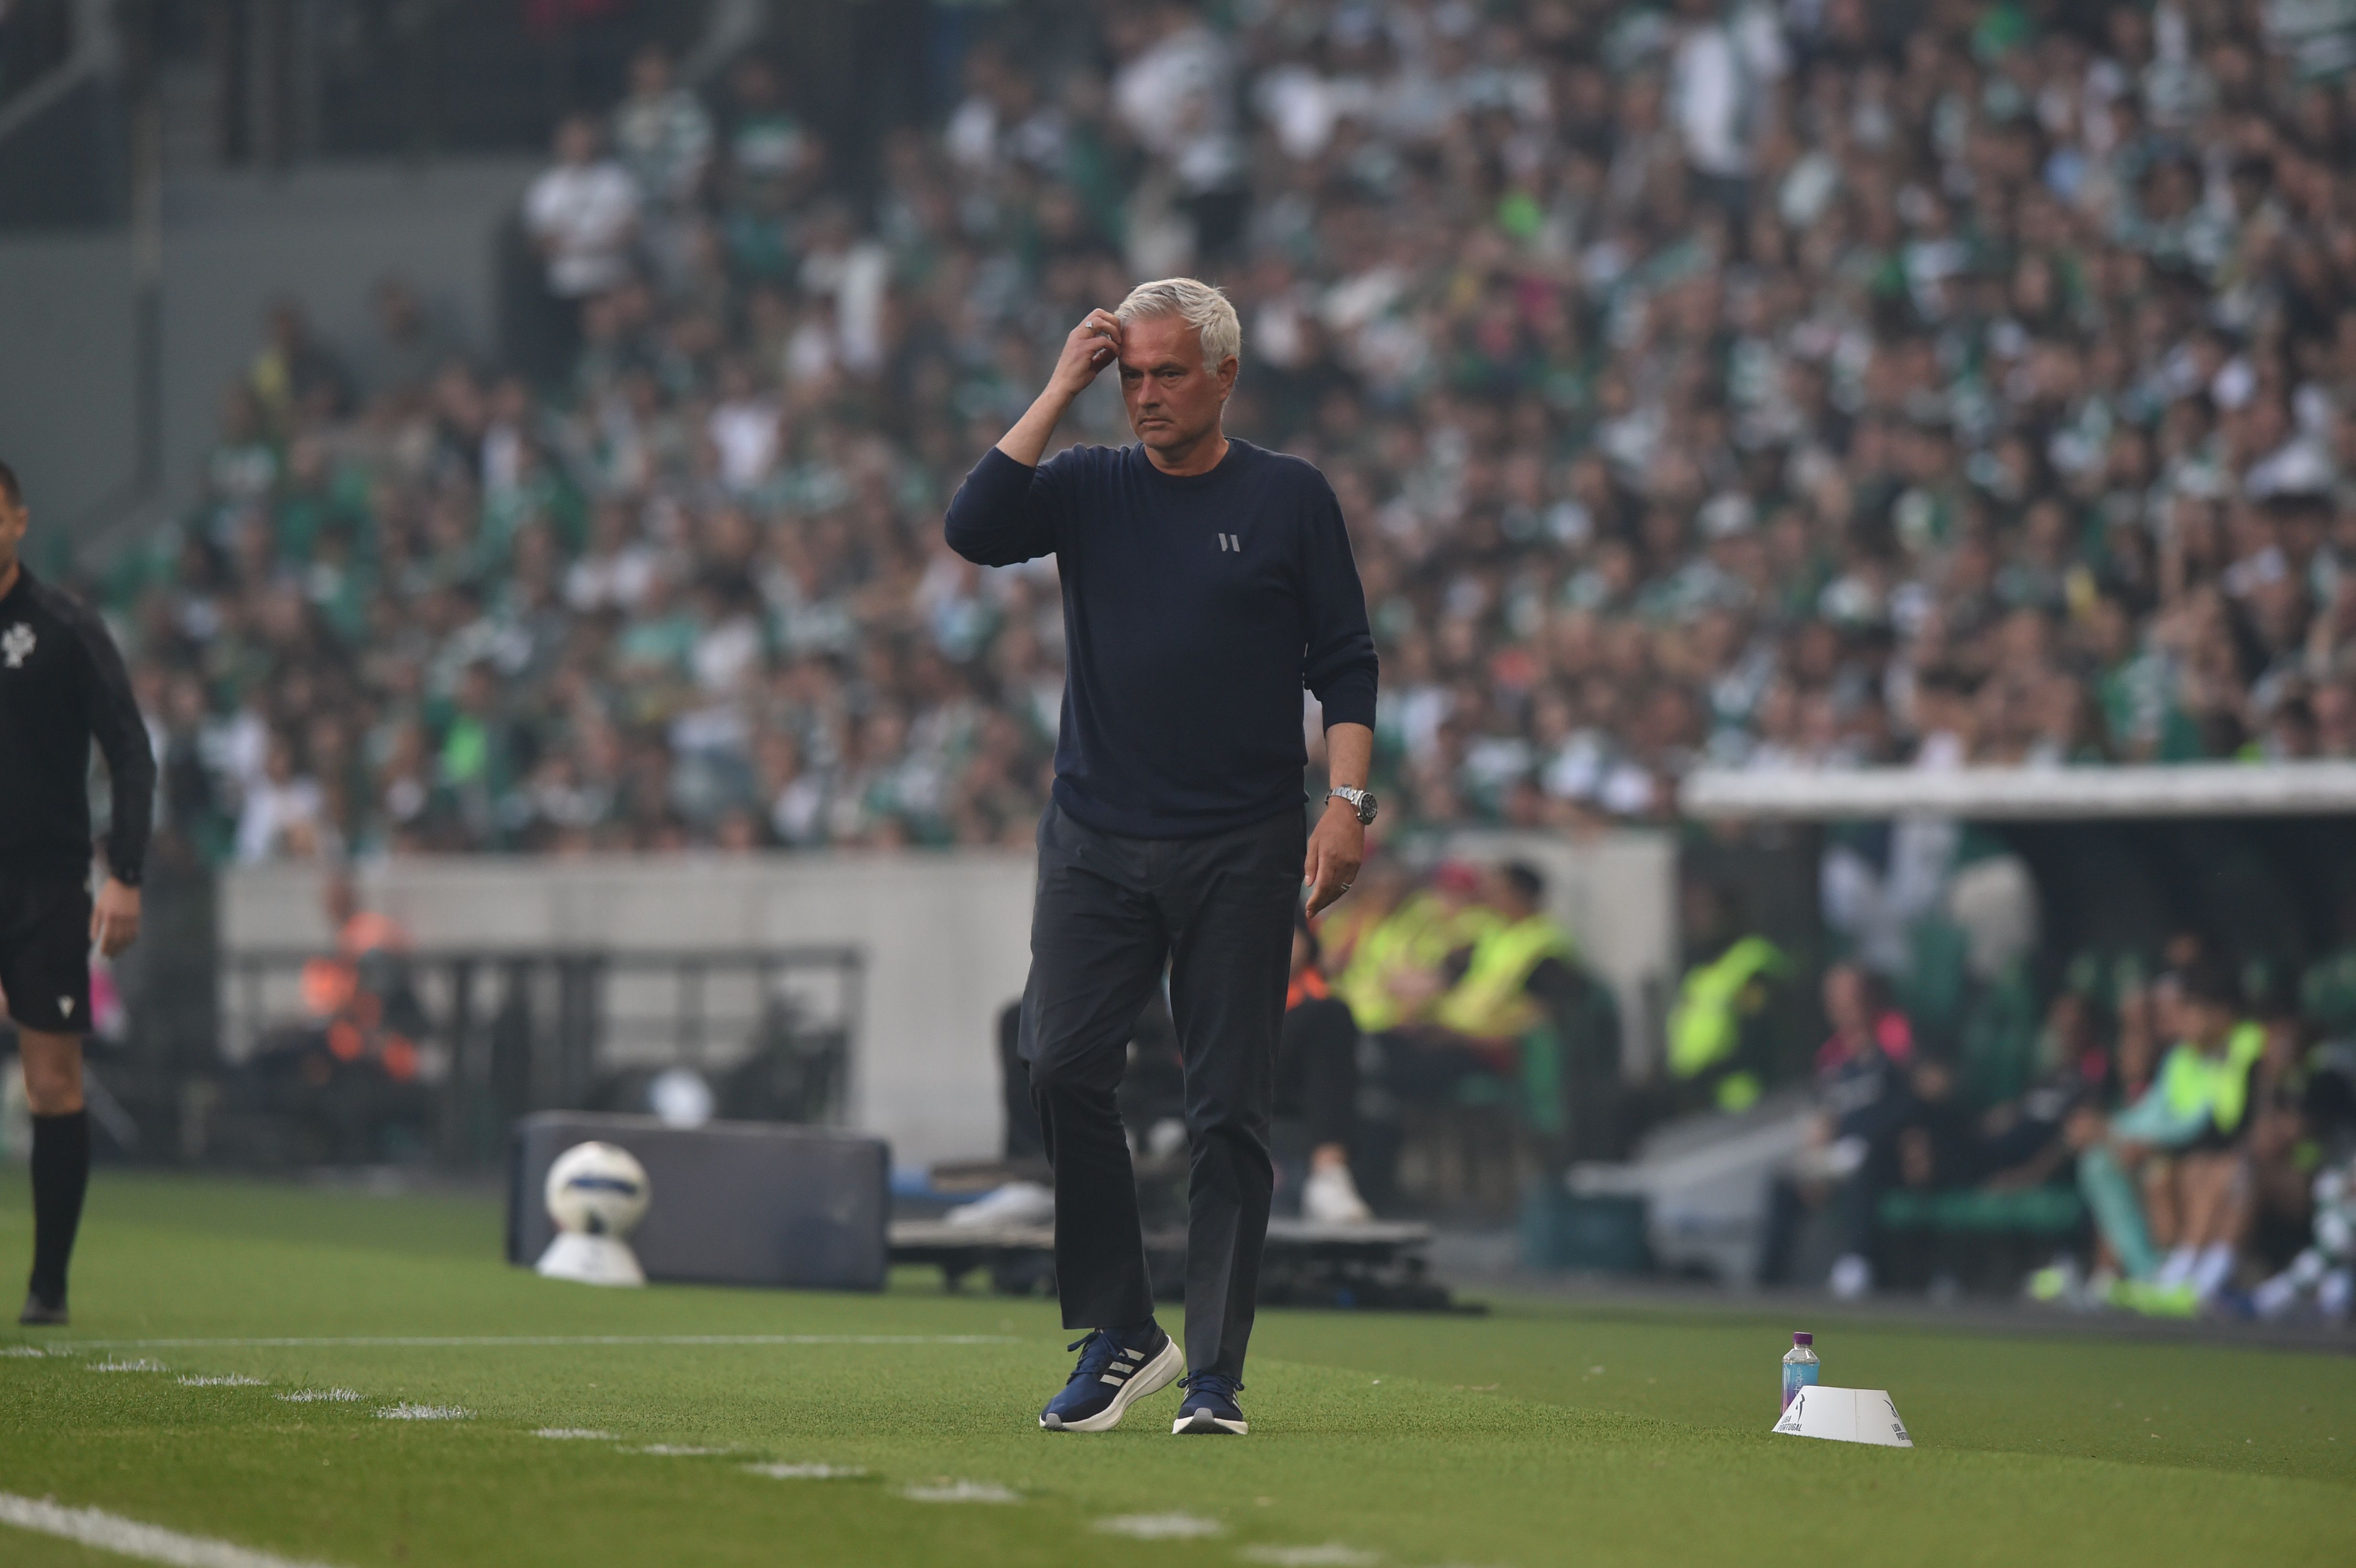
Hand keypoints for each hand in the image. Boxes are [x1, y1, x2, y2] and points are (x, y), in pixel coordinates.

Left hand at [91, 877, 140, 957]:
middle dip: (114, 950)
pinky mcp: (137, 916)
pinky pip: (135, 932)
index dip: (106, 947)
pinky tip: (127, 944)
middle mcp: (122, 919)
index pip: (108, 937)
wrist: (125, 882)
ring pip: (128, 937)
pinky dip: (131, 940)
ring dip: (123, 947)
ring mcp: (131, 918)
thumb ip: (95, 924)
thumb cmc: (108, 894)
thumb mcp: (97, 907)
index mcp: (110, 917)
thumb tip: (94, 939)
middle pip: (119, 939)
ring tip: (118, 953)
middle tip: (110, 957)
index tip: (103, 954)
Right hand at [1048, 308, 1122, 399]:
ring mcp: (1079, 339)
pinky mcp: (1083, 349)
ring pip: (1100, 321)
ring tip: (1118, 342)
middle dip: (1113, 321)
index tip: (1117, 335)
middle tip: (1119, 336)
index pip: (1096, 315)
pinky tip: (1116, 353)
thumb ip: (1104, 355)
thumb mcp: (1092, 363)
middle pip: (1098, 313)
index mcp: (1079, 334)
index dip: (1110, 321)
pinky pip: (1103, 340)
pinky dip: (1113, 345)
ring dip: (1113, 329)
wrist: (1062, 387)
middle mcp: (1078, 333)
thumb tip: (1117, 349)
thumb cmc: (1076, 377)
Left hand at [1303, 799, 1364, 917]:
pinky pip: (1348, 882)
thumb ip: (1311, 864)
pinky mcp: (1357, 863)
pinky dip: (1339, 891)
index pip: (1323, 886)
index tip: (1309, 909)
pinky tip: (1332, 894)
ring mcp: (1353, 864)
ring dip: (1331, 900)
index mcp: (1330, 857)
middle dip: (1322, 904)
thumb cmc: (1327, 826)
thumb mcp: (1313, 842)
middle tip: (1312, 913)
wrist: (1349, 813)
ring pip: (1342, 889)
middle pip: (1333, 891)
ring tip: (1320, 906)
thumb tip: (1310, 885)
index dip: (1316, 900)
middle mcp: (1343, 863)